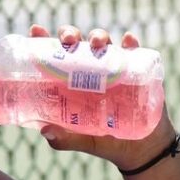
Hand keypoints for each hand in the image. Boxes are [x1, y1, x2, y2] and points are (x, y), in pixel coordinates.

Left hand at [28, 24, 177, 169]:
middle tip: (68, 40)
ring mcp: (114, 70)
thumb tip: (45, 131)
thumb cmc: (108, 143)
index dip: (44, 40)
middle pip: (77, 43)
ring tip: (98, 43)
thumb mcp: (85, 142)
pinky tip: (127, 41)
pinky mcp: (137, 72)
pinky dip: (131, 44)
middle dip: (70, 34)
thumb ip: (66, 139)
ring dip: (99, 36)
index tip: (36, 30)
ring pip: (104, 43)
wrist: (143, 149)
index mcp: (72, 83)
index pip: (55, 57)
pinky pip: (135, 52)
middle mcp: (91, 71)